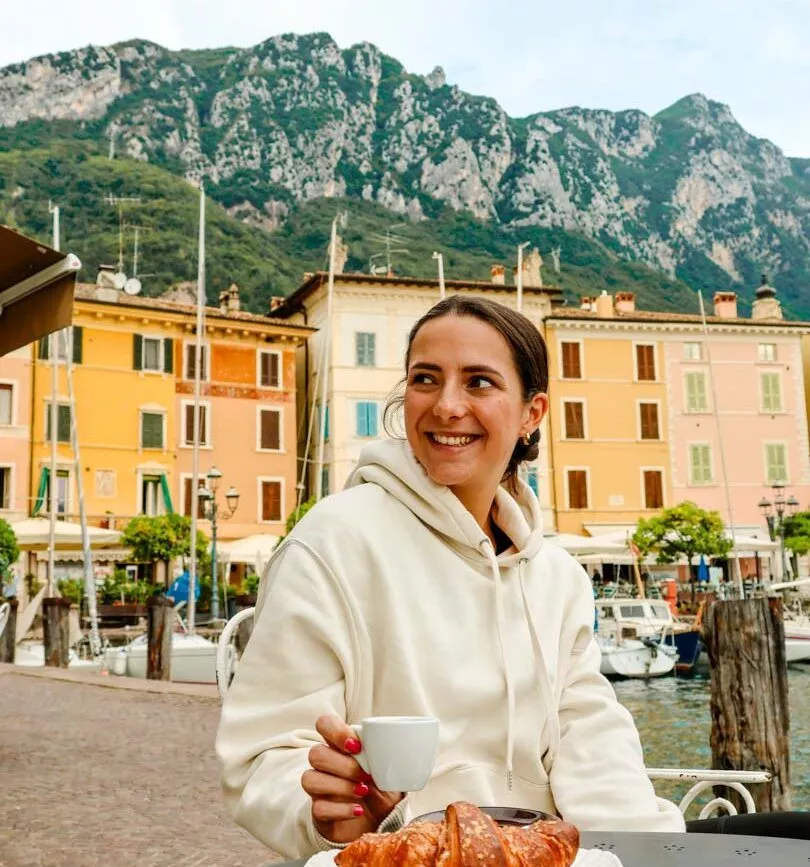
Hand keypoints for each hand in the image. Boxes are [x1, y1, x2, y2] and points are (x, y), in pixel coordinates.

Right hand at [301, 714, 404, 844]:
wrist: (379, 822)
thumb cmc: (381, 788)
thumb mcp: (389, 769)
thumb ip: (388, 755)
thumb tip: (404, 746)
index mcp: (340, 745)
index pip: (324, 724)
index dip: (335, 731)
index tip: (356, 746)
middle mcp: (325, 764)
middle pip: (315, 753)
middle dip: (342, 764)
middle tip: (365, 775)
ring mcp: (319, 789)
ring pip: (310, 779)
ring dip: (340, 786)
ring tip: (363, 791)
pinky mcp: (319, 813)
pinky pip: (318, 808)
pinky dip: (341, 809)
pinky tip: (358, 810)